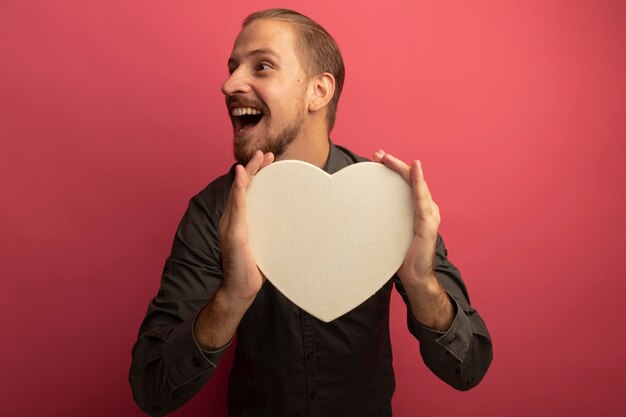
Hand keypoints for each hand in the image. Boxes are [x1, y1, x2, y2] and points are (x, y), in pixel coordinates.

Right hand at [218, 150, 273, 303]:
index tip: (269, 160)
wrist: (241, 289)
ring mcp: (230, 226)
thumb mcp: (267, 244)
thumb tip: (296, 225)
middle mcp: (231, 219)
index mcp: (239, 221)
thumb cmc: (254, 269)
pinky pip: (236, 208)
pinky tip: (243, 178)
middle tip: (265, 153)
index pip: (248, 192)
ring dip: (247, 174)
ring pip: (238, 193)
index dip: (256, 175)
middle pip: (242, 188)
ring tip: (254, 159)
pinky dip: (239, 191)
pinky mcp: (233, 234)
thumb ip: (274, 232)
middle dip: (253, 168)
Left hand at [373, 149, 439, 285]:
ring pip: (415, 184)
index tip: (377, 159)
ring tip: (387, 158)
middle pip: (410, 180)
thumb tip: (359, 212)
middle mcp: (426, 208)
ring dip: (401, 168)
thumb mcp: (389, 232)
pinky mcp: (428, 223)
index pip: (405, 183)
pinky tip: (415, 169)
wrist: (415, 277)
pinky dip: (418, 182)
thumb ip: (383, 219)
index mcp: (417, 209)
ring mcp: (429, 214)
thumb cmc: (402, 256)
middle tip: (377, 154)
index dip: (393, 169)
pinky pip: (422, 199)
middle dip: (394, 164)